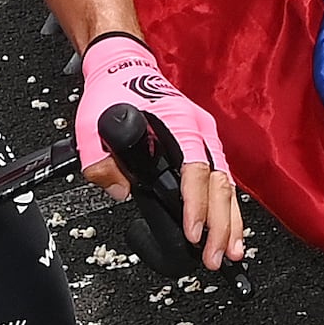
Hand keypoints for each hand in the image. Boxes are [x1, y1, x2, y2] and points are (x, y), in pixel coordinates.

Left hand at [75, 32, 247, 261]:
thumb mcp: (92, 126)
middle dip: (219, 226)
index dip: (196, 205)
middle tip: (213, 257)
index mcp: (177, 122)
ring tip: (229, 253)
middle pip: (219, 183)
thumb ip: (103, 163)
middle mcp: (199, 131)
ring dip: (230, 222)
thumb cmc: (113, 91)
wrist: (122, 67)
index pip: (195, 169)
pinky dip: (228, 210)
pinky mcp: (203, 148)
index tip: (193, 232)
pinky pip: (222, 182)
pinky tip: (230, 232)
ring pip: (227, 186)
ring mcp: (204, 139)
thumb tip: (121, 191)